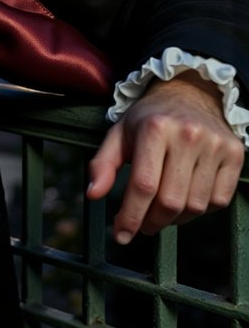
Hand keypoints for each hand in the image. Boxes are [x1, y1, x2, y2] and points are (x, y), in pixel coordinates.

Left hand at [87, 71, 243, 243]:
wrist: (187, 93)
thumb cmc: (148, 118)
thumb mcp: (119, 133)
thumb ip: (103, 164)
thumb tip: (92, 194)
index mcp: (154, 128)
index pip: (143, 185)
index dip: (131, 216)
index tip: (121, 234)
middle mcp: (187, 135)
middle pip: (170, 201)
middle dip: (151, 221)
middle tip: (142, 224)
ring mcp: (214, 145)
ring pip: (195, 206)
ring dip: (175, 219)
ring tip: (161, 210)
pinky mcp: (234, 154)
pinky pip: (218, 200)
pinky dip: (200, 209)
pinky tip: (185, 199)